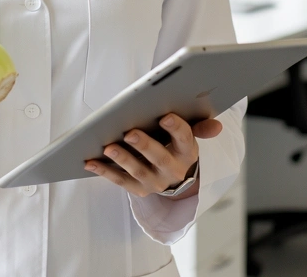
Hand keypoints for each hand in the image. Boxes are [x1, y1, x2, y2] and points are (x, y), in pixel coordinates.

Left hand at [84, 113, 223, 197]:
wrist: (176, 177)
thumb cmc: (177, 146)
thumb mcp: (190, 136)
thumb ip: (199, 127)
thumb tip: (216, 125)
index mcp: (188, 153)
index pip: (185, 139)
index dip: (176, 128)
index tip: (166, 117)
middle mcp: (173, 170)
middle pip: (159, 157)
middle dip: (144, 145)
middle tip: (130, 133)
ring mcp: (154, 182)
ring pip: (137, 171)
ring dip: (122, 159)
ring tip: (108, 147)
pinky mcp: (139, 189)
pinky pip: (120, 180)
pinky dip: (104, 171)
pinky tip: (90, 161)